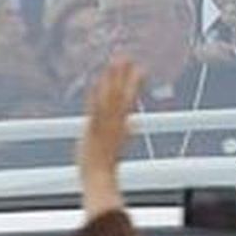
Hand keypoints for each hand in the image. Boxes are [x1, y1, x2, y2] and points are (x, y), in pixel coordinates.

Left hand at [78, 59, 140, 177]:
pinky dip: (97, 94)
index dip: (135, 83)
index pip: (130, 100)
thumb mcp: (119, 145)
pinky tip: (96, 81)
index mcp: (123, 126)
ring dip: (114, 78)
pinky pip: (96, 107)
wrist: (100, 178)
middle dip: (126, 75)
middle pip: (123, 94)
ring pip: (112, 97)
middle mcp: (117, 122)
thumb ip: (126, 131)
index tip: (141, 69)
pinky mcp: (94, 128)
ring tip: (116, 62)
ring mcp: (106, 124)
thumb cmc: (106, 167)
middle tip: (129, 57)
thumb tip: (132, 123)